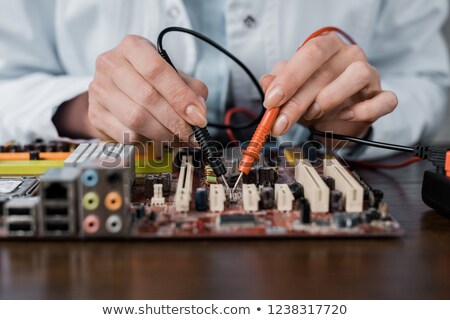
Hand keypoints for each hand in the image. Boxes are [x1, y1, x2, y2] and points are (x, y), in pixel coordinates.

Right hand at [88, 35, 207, 143]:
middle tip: (192, 134)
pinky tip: (157, 139)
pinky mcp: (95, 115)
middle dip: (175, 120)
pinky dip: (147, 141)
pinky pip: (126, 134)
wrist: (115, 92)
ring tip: (178, 138)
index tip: (198, 117)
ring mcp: (99, 90)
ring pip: (136, 118)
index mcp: (133, 47)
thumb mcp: (173, 76)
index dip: (181, 97)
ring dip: (163, 134)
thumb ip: (191, 89)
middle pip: (147, 97)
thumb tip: (198, 113)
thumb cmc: (149, 82)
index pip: (157, 70)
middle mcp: (110, 64)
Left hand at [261, 32, 397, 137]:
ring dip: (330, 98)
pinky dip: (363, 111)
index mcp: (326, 47)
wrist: (336, 116)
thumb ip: (277, 85)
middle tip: (281, 122)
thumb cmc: (312, 96)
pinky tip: (344, 117)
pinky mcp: (382, 97)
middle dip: (297, 102)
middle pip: (326, 71)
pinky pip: (384, 100)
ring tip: (313, 114)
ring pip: (358, 75)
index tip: (272, 101)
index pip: (310, 53)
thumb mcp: (291, 90)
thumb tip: (266, 81)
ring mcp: (370, 75)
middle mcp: (350, 55)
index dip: (289, 78)